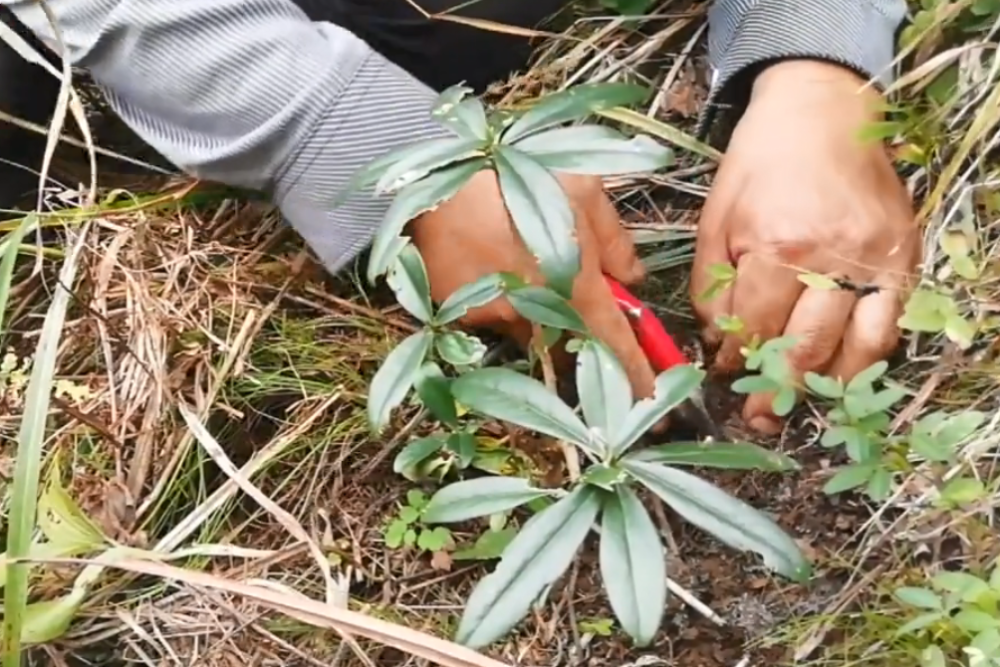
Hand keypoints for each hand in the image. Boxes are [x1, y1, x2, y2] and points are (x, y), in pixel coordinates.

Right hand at [411, 170, 657, 398]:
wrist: (439, 169)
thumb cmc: (519, 169)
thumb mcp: (585, 190)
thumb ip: (615, 241)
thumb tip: (632, 279)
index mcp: (576, 286)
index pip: (615, 344)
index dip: (636, 374)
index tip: (651, 401)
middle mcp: (537, 312)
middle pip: (565, 344)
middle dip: (571, 330)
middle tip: (559, 288)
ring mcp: (495, 316)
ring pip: (523, 327)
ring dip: (528, 307)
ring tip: (508, 253)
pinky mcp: (458, 312)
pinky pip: (485, 314)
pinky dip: (491, 293)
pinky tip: (478, 254)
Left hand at [691, 60, 920, 433]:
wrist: (823, 111)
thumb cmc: (761, 162)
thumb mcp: (717, 217)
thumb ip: (713, 284)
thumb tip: (717, 340)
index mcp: (777, 244)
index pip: (755, 328)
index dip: (735, 360)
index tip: (722, 374)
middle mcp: (831, 257)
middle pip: (806, 348)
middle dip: (777, 390)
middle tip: (759, 416)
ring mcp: (876, 259)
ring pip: (857, 349)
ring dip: (827, 387)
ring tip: (800, 403)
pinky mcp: (904, 257)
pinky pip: (890, 326)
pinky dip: (866, 358)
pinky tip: (842, 372)